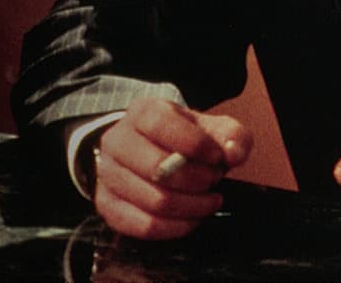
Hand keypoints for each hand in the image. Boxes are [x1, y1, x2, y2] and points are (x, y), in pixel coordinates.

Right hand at [93, 98, 252, 239]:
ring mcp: (107, 174)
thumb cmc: (185, 141)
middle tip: (214, 180)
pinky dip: (177, 227)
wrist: (153, 152)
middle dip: (197, 180)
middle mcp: (117, 141)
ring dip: (192, 206)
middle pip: (157, 169)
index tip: (217, 156)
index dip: (195, 144)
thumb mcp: (211, 129)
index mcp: (141, 113)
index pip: (161, 125)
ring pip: (155, 202)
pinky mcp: (107, 205)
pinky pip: (144, 226)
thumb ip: (232, 135)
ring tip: (208, 199)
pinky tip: (193, 218)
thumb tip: (233, 153)